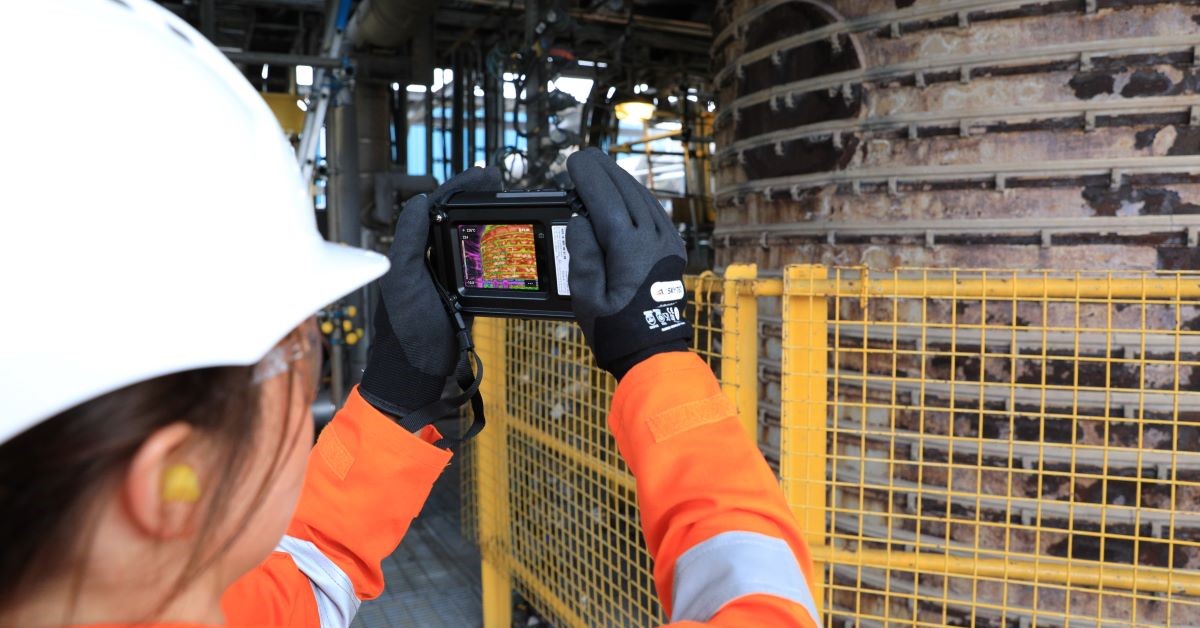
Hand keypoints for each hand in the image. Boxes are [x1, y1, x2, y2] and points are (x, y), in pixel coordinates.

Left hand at [359, 167, 502, 416]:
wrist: (417, 369)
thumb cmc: (405, 326)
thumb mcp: (403, 278)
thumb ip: (409, 237)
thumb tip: (424, 198)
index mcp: (412, 248)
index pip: (438, 206)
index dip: (461, 187)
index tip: (486, 175)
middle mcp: (427, 256)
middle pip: (456, 217)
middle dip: (478, 198)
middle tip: (501, 183)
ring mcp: (447, 274)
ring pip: (469, 237)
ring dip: (487, 219)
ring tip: (508, 203)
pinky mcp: (464, 293)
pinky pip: (480, 262)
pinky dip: (494, 247)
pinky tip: (509, 240)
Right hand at [565, 148, 691, 378]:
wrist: (652, 351)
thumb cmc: (616, 330)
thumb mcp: (586, 298)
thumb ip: (583, 254)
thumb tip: (581, 221)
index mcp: (630, 250)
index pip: (606, 200)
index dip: (589, 177)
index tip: (574, 161)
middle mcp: (653, 240)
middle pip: (627, 192)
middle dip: (604, 171)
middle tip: (584, 156)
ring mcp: (668, 243)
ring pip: (644, 199)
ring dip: (621, 181)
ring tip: (601, 169)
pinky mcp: (673, 249)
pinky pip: (655, 213)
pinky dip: (637, 197)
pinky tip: (625, 192)